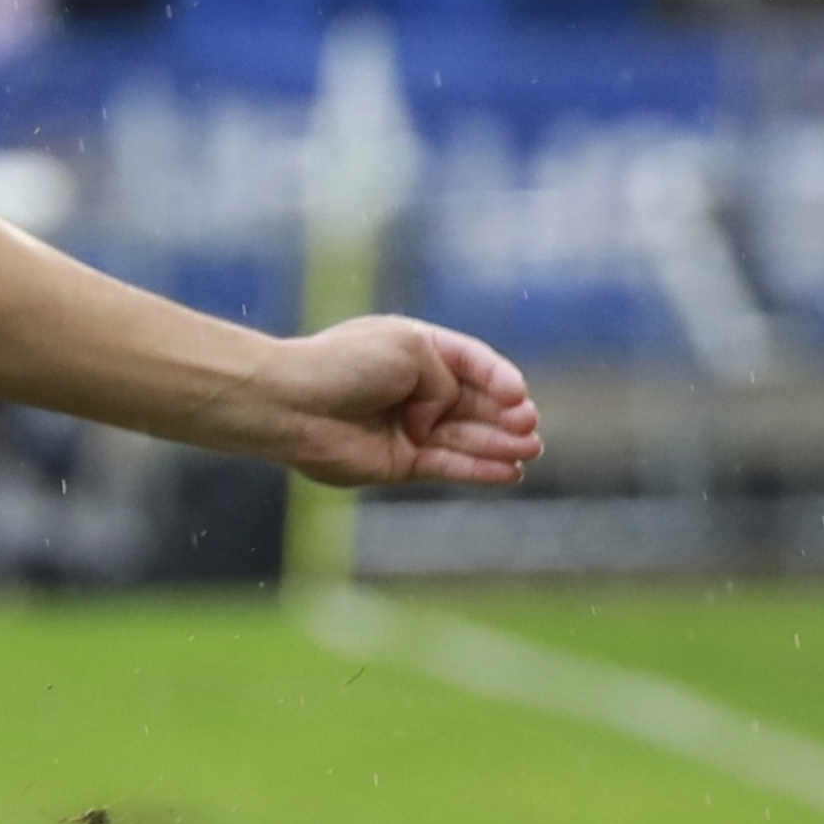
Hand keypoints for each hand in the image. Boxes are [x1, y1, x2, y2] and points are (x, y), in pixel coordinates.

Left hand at [229, 314, 537, 488]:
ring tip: (532, 449)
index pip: (470, 362)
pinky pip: (447, 467)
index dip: (498, 378)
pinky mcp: (399, 463)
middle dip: (505, 415)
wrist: (292, 403)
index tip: (519, 392)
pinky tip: (509, 472)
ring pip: (464, 438)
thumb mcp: (411, 350)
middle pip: (472, 403)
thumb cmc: (345, 365)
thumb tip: (443, 417)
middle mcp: (413, 389)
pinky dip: (478, 469)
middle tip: (529, 426)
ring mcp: (407, 428)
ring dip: (499, 444)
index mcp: (414, 351)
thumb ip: (445, 381)